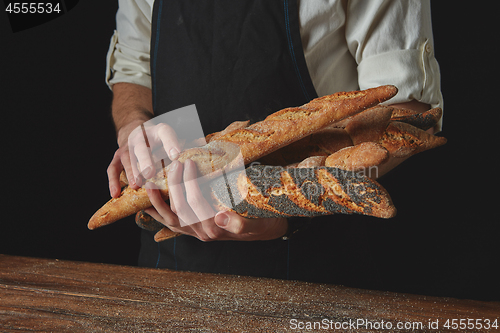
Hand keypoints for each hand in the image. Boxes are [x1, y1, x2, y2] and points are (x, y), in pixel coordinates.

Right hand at [107, 120, 181, 197]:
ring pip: (127, 158)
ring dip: (131, 171)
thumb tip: (198, 160)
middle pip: (142, 147)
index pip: (165, 132)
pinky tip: (115, 193)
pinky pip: (113, 168)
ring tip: (136, 185)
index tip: (177, 155)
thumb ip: (182, 147)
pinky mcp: (117, 157)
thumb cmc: (161, 141)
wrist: (138, 131)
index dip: (170, 143)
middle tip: (150, 172)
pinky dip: (113, 181)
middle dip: (145, 159)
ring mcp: (127, 146)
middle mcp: (140, 137)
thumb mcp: (172, 139)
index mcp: (158, 131)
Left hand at [144, 159, 287, 240]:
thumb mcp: (258, 223)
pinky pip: (168, 223)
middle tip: (175, 163)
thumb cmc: (262, 221)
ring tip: (149, 182)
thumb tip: (221, 217)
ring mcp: (194, 232)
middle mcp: (202, 232)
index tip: (189, 162)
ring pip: (168, 217)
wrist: (264, 230)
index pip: (197, 202)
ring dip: (157, 200)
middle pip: (179, 208)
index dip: (189, 182)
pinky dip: (156, 212)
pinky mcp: (190, 231)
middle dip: (174, 184)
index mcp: (216, 227)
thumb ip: (239, 224)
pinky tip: (145, 202)